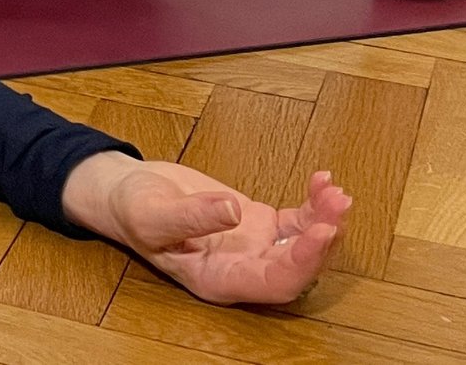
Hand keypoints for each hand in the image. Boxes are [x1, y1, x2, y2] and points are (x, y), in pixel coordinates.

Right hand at [60, 153, 348, 304]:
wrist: (127, 192)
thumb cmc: (131, 208)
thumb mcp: (152, 212)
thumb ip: (191, 215)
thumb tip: (233, 211)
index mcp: (218, 279)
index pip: (273, 283)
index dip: (302, 263)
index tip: (322, 232)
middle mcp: (242, 269)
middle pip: (298, 267)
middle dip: (324, 238)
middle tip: (338, 203)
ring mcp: (253, 247)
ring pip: (303, 244)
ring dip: (326, 220)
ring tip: (335, 191)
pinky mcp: (257, 223)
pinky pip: (296, 221)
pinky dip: (313, 205)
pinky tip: (321, 182)